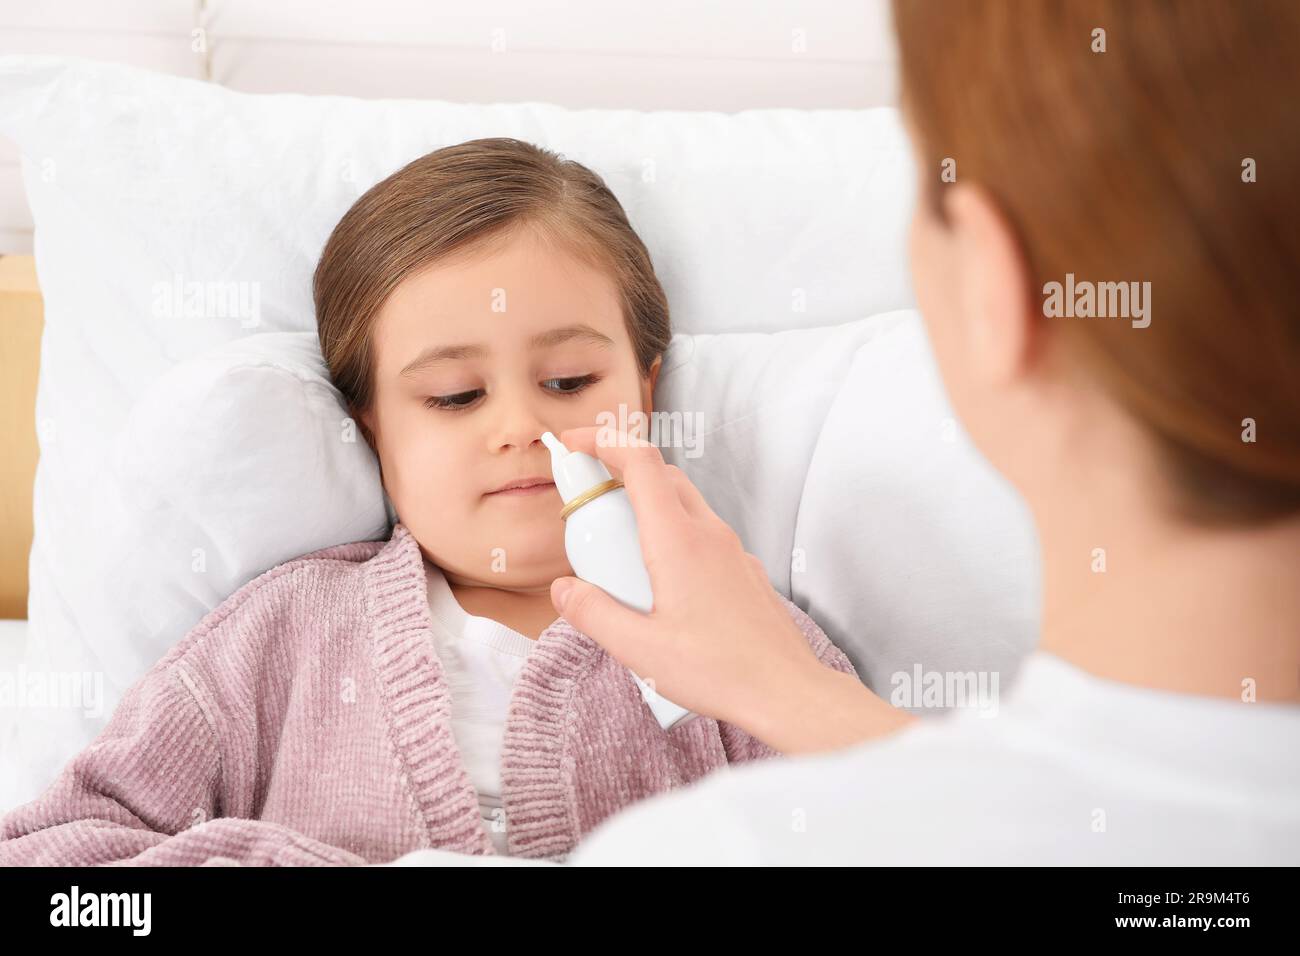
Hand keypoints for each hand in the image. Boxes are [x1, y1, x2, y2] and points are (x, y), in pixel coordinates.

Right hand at [548, 425, 829, 731]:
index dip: (604, 440)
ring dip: (646, 508)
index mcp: (679, 540)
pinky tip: (659, 584)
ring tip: (618, 552)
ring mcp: (732, 550)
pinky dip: (672, 537)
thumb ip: (594, 614)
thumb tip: (564, 589)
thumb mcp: (639, 650)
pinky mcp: (743, 571)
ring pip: (684, 504)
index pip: (640, 462)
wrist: (787, 692)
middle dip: (619, 473)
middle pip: (661, 476)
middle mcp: (709, 534)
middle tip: (587, 501)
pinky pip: (702, 535)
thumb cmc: (720, 672)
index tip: (574, 443)